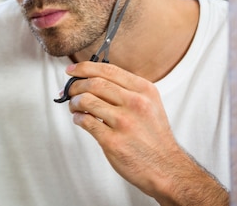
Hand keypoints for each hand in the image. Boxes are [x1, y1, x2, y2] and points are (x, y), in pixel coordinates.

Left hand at [65, 61, 228, 205]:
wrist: (167, 168)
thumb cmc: (153, 136)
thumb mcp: (149, 104)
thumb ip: (125, 89)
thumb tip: (91, 78)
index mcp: (144, 90)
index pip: (107, 70)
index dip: (84, 68)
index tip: (71, 70)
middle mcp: (135, 103)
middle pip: (94, 83)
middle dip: (75, 86)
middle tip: (69, 91)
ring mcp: (124, 122)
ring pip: (86, 100)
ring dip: (74, 102)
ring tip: (75, 107)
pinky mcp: (113, 141)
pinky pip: (85, 121)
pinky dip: (77, 118)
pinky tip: (80, 119)